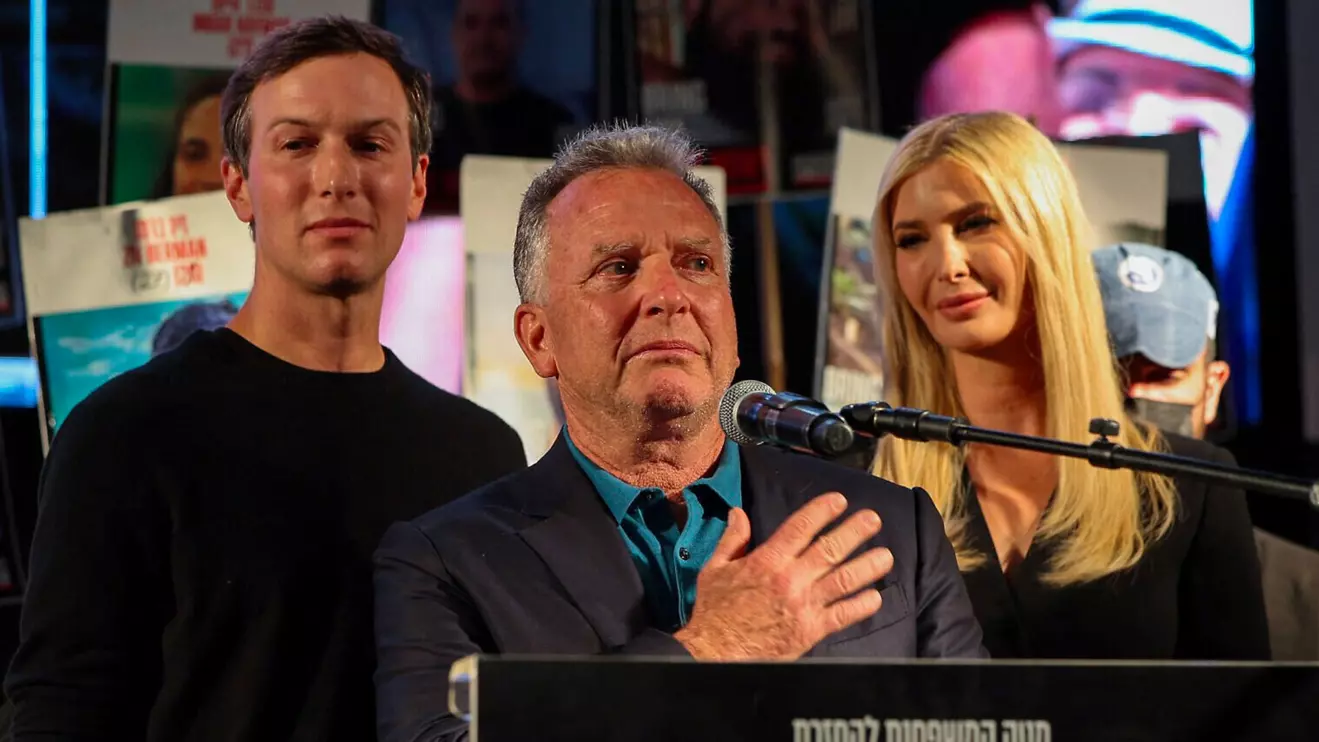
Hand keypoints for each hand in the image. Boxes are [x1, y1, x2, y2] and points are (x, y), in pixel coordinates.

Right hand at [674, 492, 892, 660]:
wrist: (716, 652)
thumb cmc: (715, 610)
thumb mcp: (715, 569)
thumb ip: (732, 540)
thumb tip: (737, 512)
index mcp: (767, 561)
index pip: (800, 527)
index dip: (822, 511)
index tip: (839, 501)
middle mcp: (790, 579)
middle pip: (829, 549)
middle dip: (854, 531)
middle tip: (874, 519)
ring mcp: (803, 605)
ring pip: (843, 580)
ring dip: (867, 566)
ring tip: (886, 555)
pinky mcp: (810, 631)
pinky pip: (842, 616)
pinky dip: (860, 606)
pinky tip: (875, 596)